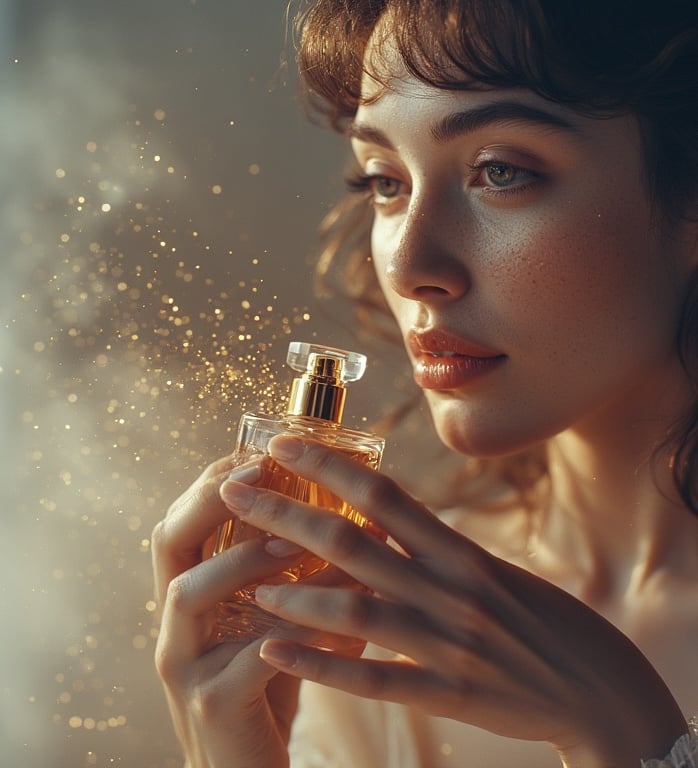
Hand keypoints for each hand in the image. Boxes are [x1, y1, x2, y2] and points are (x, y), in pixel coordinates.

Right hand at [152, 456, 357, 767]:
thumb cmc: (269, 679)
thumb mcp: (274, 617)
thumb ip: (297, 573)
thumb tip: (357, 518)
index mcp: (190, 592)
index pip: (184, 519)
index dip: (213, 480)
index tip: (255, 450)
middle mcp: (175, 621)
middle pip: (168, 541)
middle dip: (209, 498)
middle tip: (257, 472)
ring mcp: (185, 662)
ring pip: (189, 594)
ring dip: (242, 558)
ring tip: (289, 541)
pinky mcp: (212, 703)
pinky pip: (246, 658)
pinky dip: (288, 630)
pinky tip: (329, 617)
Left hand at [219, 436, 687, 767]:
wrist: (599, 689)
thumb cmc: (544, 620)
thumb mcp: (491, 569)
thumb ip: (434, 546)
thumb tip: (382, 518)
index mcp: (460, 552)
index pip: (383, 493)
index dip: (329, 465)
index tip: (283, 443)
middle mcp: (449, 588)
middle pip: (354, 541)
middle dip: (288, 513)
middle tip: (233, 490)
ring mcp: (446, 643)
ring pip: (357, 609)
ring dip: (294, 590)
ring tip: (242, 573)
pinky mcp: (447, 694)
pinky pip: (374, 679)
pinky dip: (320, 664)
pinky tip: (273, 651)